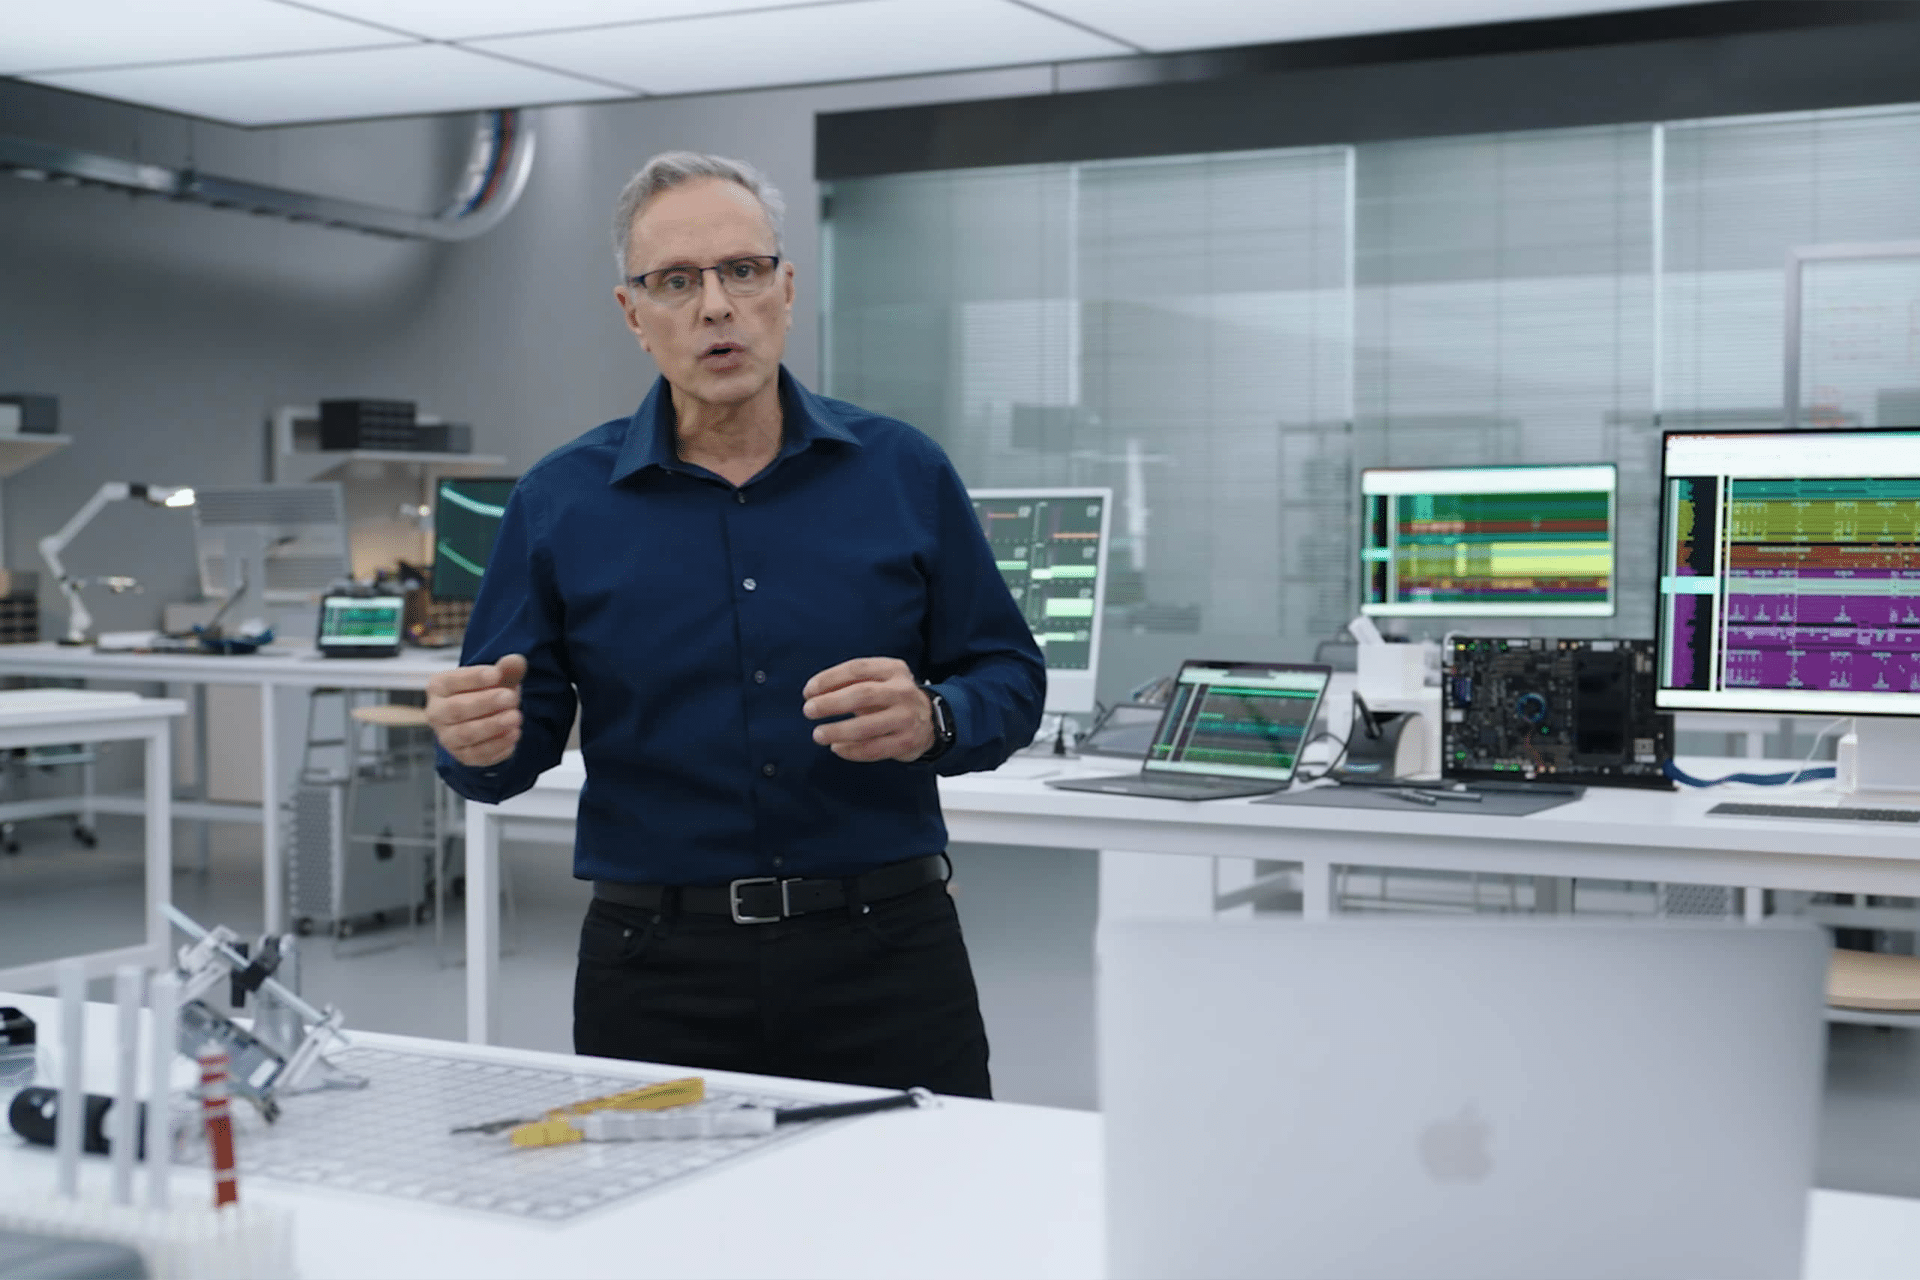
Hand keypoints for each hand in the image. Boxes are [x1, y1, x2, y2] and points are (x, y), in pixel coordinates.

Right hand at [426, 654, 526, 766]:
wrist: (485, 717)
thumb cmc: (486, 691)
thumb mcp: (496, 677)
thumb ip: (505, 669)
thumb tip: (515, 661)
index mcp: (439, 687)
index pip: (451, 681)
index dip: (474, 678)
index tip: (496, 674)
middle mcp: (437, 713)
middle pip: (456, 709)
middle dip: (485, 703)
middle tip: (510, 698)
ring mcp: (447, 737)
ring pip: (466, 734)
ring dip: (492, 726)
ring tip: (515, 717)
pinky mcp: (462, 755)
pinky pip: (477, 754)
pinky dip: (497, 745)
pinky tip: (514, 734)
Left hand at [802, 657, 934, 762]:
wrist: (930, 720)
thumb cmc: (890, 698)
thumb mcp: (878, 681)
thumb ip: (849, 684)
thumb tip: (813, 693)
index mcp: (893, 669)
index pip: (857, 668)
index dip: (829, 679)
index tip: (808, 691)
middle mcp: (903, 691)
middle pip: (862, 695)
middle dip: (831, 703)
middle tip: (809, 711)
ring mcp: (907, 718)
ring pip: (868, 726)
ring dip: (838, 730)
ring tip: (818, 734)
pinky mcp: (907, 742)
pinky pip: (874, 749)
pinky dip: (852, 750)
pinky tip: (837, 748)